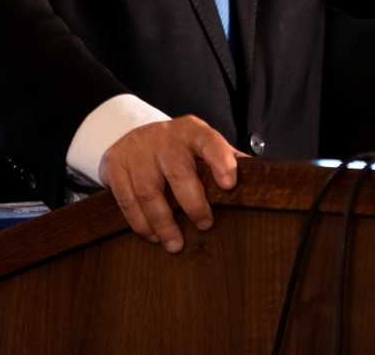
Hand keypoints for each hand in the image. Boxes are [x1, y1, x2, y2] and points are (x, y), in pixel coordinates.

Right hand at [98, 115, 243, 252]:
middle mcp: (164, 138)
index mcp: (192, 131)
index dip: (220, 162)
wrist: (131, 134)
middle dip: (193, 202)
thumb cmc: (179, 147)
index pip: (210, 142)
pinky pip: (127, 200)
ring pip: (149, 191)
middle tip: (205, 225)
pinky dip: (140, 222)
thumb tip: (260, 178)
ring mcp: (137, 151)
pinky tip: (152, 236)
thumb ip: (226, 159)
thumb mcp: (202, 145)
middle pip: (179, 171)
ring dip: (163, 222)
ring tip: (175, 243)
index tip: (230, 185)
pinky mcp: (115, 166)